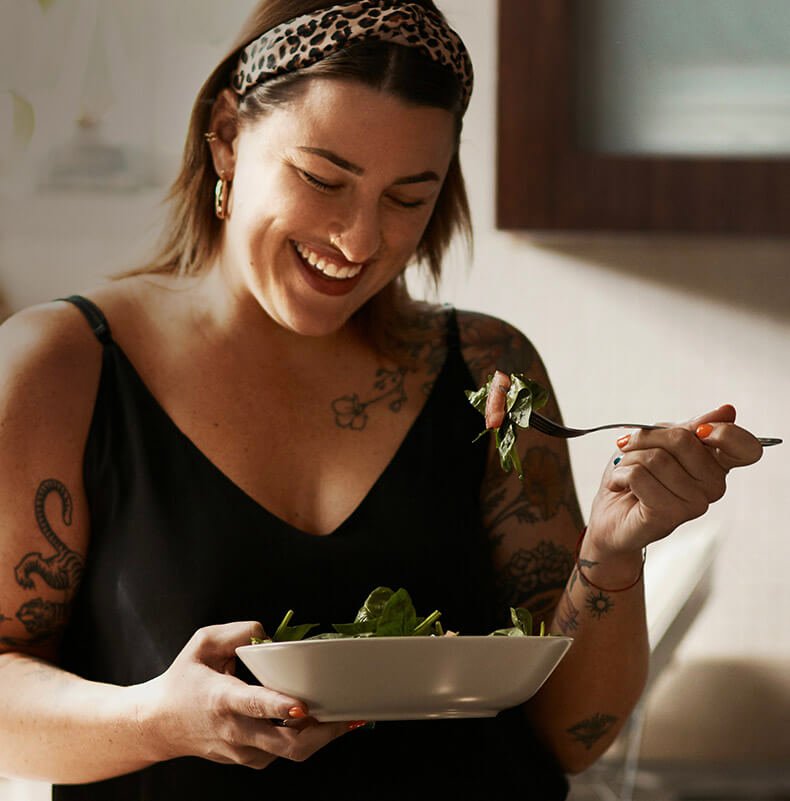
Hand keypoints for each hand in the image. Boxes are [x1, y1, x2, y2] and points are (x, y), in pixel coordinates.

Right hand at [140, 622, 353, 768]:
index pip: (254, 706)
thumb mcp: (202, 643)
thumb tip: (269, 634)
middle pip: (286, 744)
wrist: (157, 725)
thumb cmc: (183, 680)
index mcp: (222, 699)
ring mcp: (242, 751)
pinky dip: (303, 739)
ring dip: (318, 736)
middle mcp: (235, 731)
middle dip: (321, 732)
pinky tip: (316, 722)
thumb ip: (237, 632)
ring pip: (289, 752)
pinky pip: (282, 752)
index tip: (303, 707)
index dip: (280, 706)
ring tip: (342, 716)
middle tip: (346, 715)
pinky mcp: (248, 760)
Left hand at [587, 404, 762, 559]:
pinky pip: (639, 475)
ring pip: (656, 458)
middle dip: (645, 439)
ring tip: (626, 473)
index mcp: (716, 465)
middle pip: (682, 440)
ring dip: (628, 460)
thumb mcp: (660, 442)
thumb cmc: (636, 476)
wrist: (611, 514)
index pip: (745, 447)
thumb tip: (727, 411)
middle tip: (631, 450)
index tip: (698, 430)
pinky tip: (621, 485)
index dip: (724, 432)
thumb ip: (691, 428)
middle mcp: (713, 487)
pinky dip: (620, 474)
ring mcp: (694, 504)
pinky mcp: (669, 515)